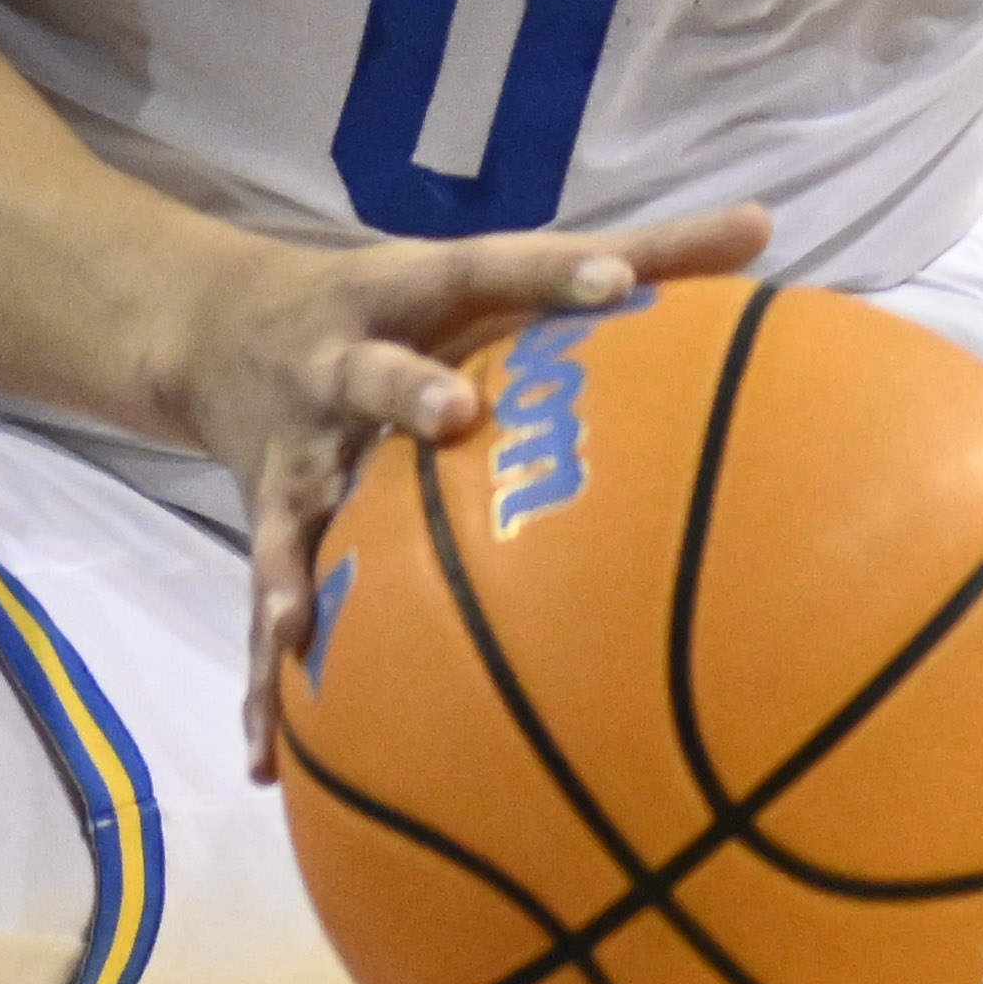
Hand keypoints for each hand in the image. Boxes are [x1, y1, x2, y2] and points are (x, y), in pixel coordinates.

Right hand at [164, 200, 771, 782]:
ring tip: (296, 624)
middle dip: (406, 390)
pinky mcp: (267, 520)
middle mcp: (341, 362)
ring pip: (295, 507)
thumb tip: (764, 224)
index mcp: (411, 293)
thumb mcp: (494, 267)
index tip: (618, 282)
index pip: (491, 270)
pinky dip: (265, 684)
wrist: (218, 327)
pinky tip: (270, 760)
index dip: (552, 272)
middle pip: (371, 372)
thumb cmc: (404, 301)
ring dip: (293, 564)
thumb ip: (639, 249)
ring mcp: (296, 448)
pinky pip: (264, 606)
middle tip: (454, 415)